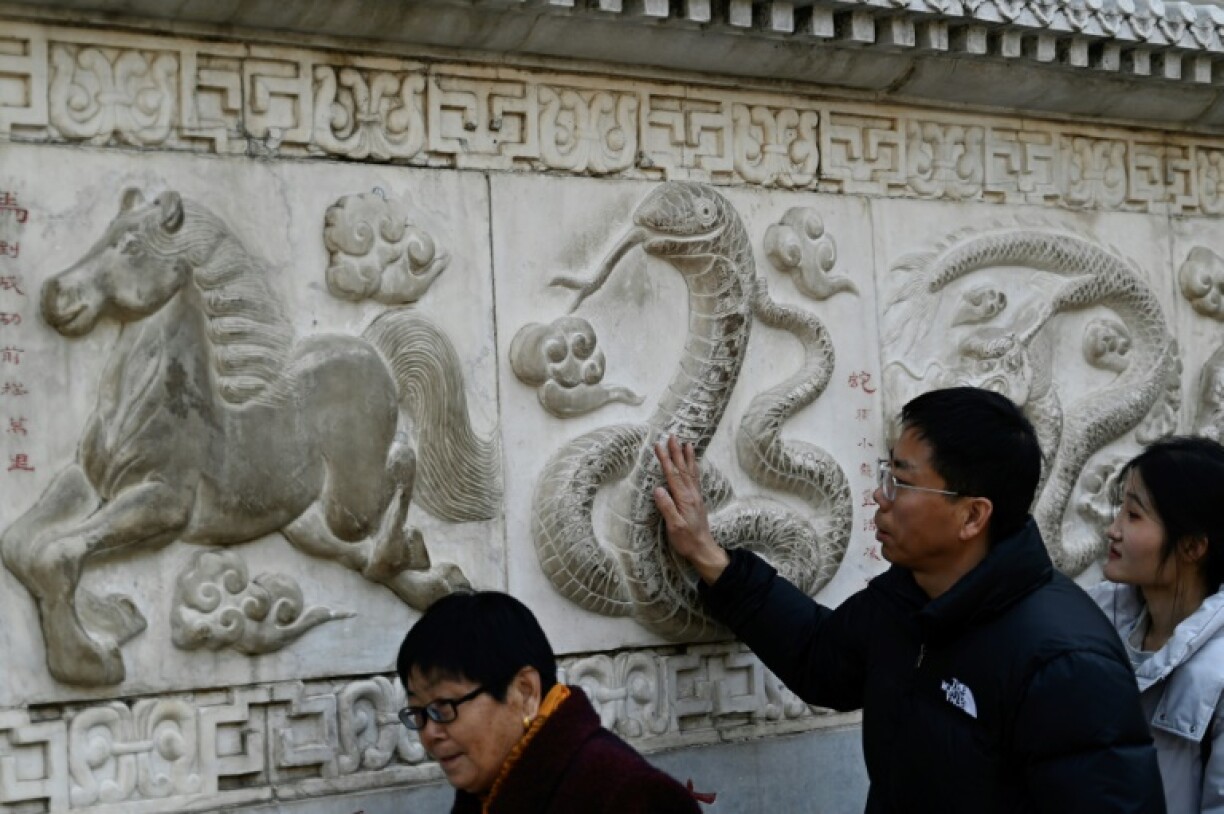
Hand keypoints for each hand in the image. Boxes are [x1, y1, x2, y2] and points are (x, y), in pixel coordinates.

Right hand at [652, 435, 728, 584]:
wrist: (704, 549)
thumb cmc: (687, 540)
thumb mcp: (674, 527)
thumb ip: (667, 507)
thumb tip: (658, 489)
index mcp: (684, 499)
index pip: (672, 475)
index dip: (665, 459)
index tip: (659, 445)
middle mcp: (691, 494)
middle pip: (682, 469)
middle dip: (676, 452)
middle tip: (672, 436)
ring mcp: (696, 496)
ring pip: (691, 472)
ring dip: (687, 457)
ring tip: (686, 443)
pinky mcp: (697, 500)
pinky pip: (695, 478)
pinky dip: (694, 467)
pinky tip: (693, 463)